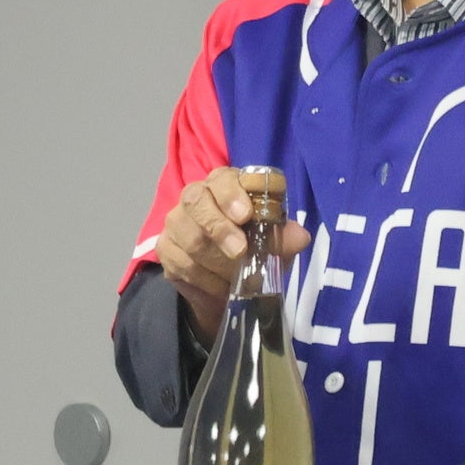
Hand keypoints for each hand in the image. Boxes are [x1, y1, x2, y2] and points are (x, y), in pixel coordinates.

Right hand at [155, 168, 314, 339]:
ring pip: (189, 237)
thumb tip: (300, 236)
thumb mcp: (277, 244)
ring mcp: (176, 222)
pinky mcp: (165, 248)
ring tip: (239, 276)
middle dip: (219, 228)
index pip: (221, 178)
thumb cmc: (257, 246)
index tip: (246, 215)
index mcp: (226, 185)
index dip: (231, 195)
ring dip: (217, 261)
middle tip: (240, 251)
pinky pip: (181, 263)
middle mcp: (196, 197)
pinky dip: (206, 279)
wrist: (229, 279)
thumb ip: (285, 237)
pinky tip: (222, 286)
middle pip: (195, 202)